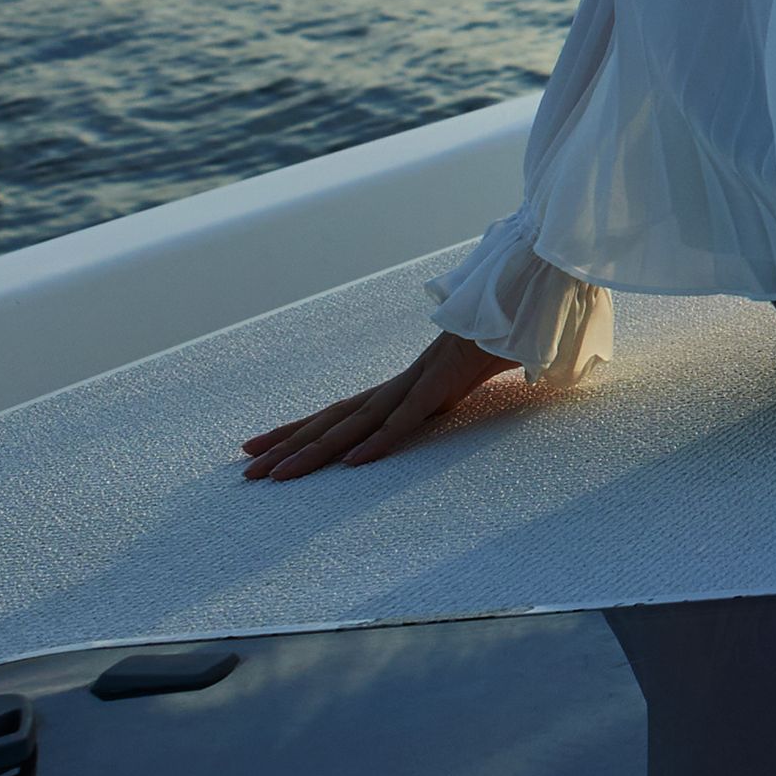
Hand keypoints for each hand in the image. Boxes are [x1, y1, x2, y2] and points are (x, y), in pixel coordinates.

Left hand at [240, 330, 525, 480]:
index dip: (298, 429)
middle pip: (333, 419)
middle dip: (287, 445)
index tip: (258, 445)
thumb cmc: (505, 337)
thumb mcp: (469, 378)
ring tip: (276, 475)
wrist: (529, 300)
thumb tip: (456, 402)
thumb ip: (456, 392)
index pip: (339, 412)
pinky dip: (379, 441)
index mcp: (403, 386)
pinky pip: (406, 419)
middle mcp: (399, 384)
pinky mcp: (443, 382)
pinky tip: (353, 462)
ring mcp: (417, 382)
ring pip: (355, 423)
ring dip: (313, 451)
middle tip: (245, 470)